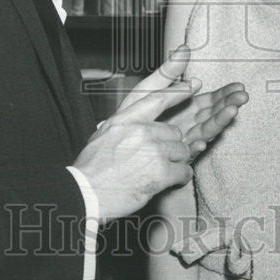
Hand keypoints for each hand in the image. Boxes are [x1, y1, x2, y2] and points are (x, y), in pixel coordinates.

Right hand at [73, 79, 196, 222]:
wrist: (86, 194)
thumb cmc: (91, 168)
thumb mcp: (103, 135)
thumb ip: (122, 125)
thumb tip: (132, 122)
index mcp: (126, 119)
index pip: (157, 99)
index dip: (178, 92)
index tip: (192, 86)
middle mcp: (141, 131)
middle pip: (175, 131)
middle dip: (172, 145)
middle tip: (160, 159)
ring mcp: (153, 151)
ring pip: (182, 151)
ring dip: (176, 162)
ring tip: (162, 172)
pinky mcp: (161, 172)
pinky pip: (184, 170)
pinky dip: (181, 177)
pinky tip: (170, 182)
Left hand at [120, 46, 247, 156]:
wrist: (115, 147)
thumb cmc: (131, 118)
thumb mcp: (149, 90)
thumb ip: (168, 72)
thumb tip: (184, 48)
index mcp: (186, 108)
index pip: (211, 99)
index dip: (225, 93)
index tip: (238, 86)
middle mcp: (189, 125)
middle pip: (214, 114)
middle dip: (229, 105)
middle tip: (242, 97)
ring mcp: (184, 142)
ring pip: (206, 131)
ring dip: (219, 122)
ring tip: (232, 111)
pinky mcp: (175, 158)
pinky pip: (186, 153)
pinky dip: (195, 148)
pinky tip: (200, 142)